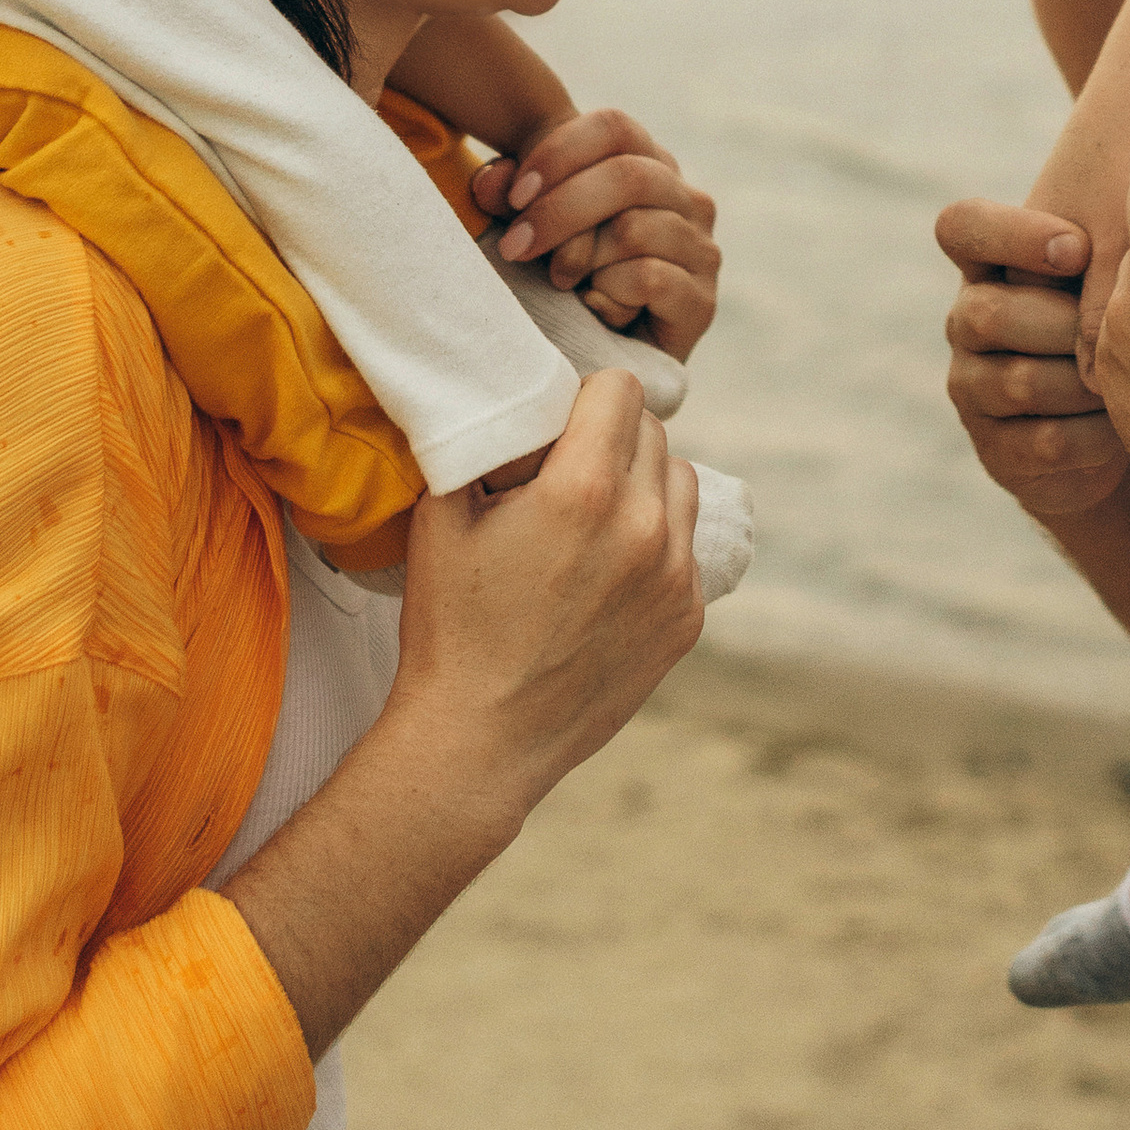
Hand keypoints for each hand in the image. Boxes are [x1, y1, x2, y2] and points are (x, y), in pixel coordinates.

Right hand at [224, 373, 701, 1059]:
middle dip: (612, 435)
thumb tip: (506, 397)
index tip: (560, 419)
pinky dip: (657, 540)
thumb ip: (483, 444)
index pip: (618, 388)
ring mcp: (674, 576)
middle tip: (568, 465)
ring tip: (594, 514)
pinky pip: (687, 545)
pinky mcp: (688, 617)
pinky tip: (608, 568)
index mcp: (582, 490)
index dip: (585, 394)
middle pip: (652, 430)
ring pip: (681, 481)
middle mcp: (644, 526)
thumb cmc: (451, 627)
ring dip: (644, 481)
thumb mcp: (441, 517)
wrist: (480, 741)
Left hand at [472, 108, 718, 357]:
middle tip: (514, 247)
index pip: (614, 127)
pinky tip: (592, 307)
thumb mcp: (532, 227)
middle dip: (559, 211)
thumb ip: (510, 196)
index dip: (559, 153)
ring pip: (634, 229)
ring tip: (560, 283)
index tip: (515, 196)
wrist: (602, 361)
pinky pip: (649, 278)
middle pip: (627, 174)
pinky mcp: (701, 302)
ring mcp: (701, 250)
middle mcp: (687, 199)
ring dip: (581, 259)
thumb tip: (488, 183)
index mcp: (650, 165)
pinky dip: (607, 293)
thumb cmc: (564, 280)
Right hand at [935, 193, 1127, 522]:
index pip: (960, 226)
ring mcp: (973, 389)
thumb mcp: (1119, 272)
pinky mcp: (998, 453)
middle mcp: (966, 323)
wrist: (1122, 417)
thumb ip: (1110, 248)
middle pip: (986, 314)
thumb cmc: (1127, 315)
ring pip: (1019, 383)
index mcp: (987, 263)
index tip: (1080, 248)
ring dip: (1089, 380)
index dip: (1013, 234)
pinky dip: (1100, 432)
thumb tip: (1105, 253)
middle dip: (1064, 322)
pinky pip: (1048, 443)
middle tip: (1121, 325)